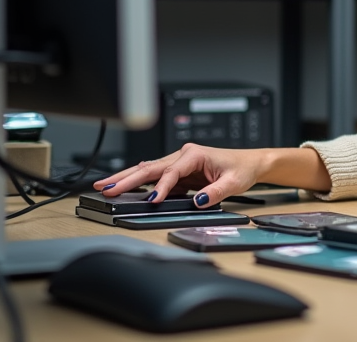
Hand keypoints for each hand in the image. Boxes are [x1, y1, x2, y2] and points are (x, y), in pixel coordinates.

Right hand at [93, 144, 329, 206]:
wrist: (250, 163)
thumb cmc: (242, 168)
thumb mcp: (233, 182)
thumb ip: (215, 192)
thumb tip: (198, 201)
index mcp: (195, 154)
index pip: (171, 172)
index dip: (160, 188)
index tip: (152, 201)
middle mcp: (183, 155)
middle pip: (150, 167)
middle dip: (127, 178)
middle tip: (107, 188)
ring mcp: (179, 163)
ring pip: (148, 170)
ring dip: (127, 178)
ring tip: (106, 186)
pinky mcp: (179, 172)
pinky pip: (155, 177)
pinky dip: (138, 182)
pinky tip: (123, 186)